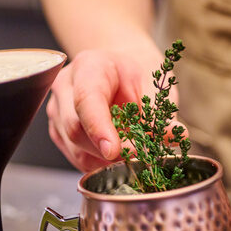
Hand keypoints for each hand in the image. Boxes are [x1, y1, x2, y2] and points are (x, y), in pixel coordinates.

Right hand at [47, 49, 157, 171]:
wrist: (121, 70)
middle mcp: (65, 87)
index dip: (98, 128)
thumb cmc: (135, 74)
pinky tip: (116, 157)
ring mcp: (57, 110)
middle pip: (75, 128)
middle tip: (138, 157)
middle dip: (106, 150)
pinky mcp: (58, 131)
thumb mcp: (153, 85)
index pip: (86, 99)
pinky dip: (98, 163)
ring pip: (74, 147)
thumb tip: (172, 136)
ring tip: (130, 154)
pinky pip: (75, 156)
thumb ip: (159, 111)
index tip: (113, 151)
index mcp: (88, 67)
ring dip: (103, 160)